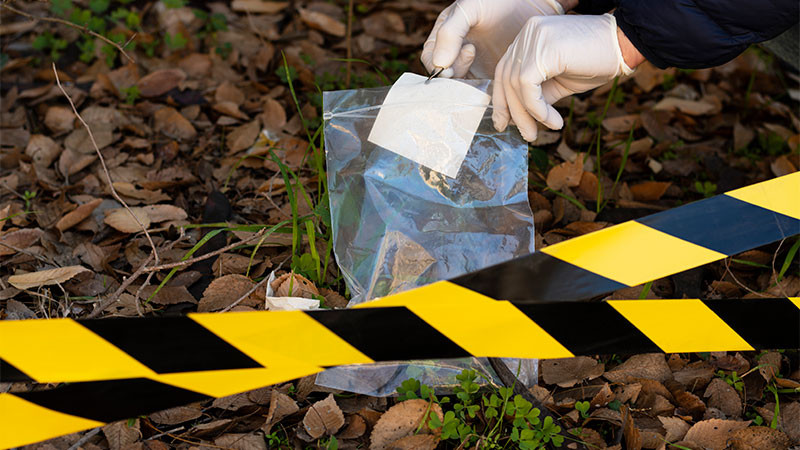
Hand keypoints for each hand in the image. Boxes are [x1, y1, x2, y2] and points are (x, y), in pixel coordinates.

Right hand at [420, 0, 564, 79]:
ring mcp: (473, 67)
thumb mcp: (470, 9)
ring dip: (468, 82)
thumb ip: (450, 33)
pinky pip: (480, 91)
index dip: (440, 63)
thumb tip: (439, 64)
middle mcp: (455, 54)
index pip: (431, 59)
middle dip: (454, 71)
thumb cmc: (499, 1)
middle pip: (444, 77)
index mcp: (445, 37)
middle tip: (472, 53)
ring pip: (461, 87)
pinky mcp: (489, 77)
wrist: (531, 4)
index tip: (459, 50)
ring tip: (484, 60)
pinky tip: (495, 74)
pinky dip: (484, 89)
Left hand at [492, 14, 634, 141]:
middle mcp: (527, 33)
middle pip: (506, 78)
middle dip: (513, 112)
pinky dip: (537, 109)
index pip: (505, 70)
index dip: (502, 99)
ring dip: (527, 115)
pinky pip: (528, 86)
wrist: (624, 45)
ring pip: (515, 84)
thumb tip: (518, 118)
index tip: (504, 123)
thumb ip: (536, 94)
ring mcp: (534, 38)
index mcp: (528, 37)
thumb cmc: (595, 62)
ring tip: (538, 132)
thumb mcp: (558, 82)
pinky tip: (553, 121)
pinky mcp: (544, 49)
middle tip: (526, 136)